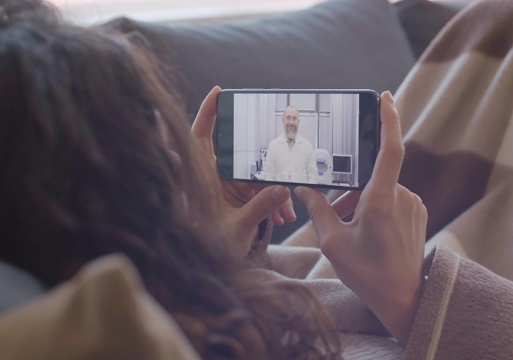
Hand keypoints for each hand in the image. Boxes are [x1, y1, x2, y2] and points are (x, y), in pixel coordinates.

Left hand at [191, 87, 295, 255]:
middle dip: (262, 155)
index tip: (219, 91)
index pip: (200, 137)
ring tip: (286, 212)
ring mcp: (227, 187)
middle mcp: (214, 177)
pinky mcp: (239, 198)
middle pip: (237, 151)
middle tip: (282, 144)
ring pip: (254, 175)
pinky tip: (284, 217)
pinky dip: (274, 202)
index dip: (207, 112)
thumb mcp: (237, 227)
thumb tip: (281, 189)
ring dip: (273, 190)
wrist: (210, 269)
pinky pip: (260, 191)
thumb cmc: (211, 247)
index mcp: (202, 178)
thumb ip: (259, 208)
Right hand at [294, 91, 426, 344]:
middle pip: (371, 178)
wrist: (404, 298)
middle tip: (337, 215)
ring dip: (362, 202)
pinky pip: (393, 200)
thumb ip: (318, 210)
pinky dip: (376, 208)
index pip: (391, 149)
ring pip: (381, 190)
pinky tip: (367, 232)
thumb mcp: (333, 243)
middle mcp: (403, 197)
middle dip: (350, 191)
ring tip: (350, 231)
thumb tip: (303, 189)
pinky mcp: (418, 213)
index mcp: (383, 200)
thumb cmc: (368, 273)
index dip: (390, 120)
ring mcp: (414, 205)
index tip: (386, 97)